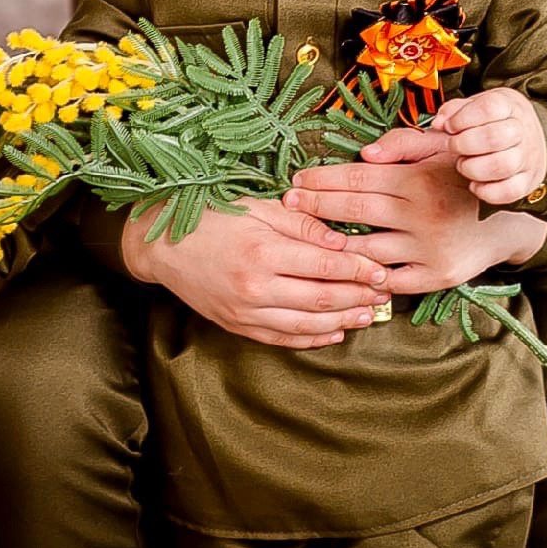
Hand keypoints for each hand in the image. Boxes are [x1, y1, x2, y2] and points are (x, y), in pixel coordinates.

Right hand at [122, 197, 390, 349]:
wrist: (162, 246)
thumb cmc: (211, 218)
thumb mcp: (256, 208)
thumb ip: (300, 225)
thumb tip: (341, 241)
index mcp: (264, 251)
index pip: (326, 266)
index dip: (359, 270)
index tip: (381, 271)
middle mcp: (257, 287)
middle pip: (322, 298)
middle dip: (358, 297)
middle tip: (384, 295)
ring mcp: (247, 311)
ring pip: (307, 324)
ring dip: (342, 322)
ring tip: (368, 316)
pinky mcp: (238, 326)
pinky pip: (283, 338)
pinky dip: (312, 338)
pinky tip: (334, 333)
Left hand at [284, 127, 546, 292]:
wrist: (508, 218)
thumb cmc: (461, 176)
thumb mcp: (439, 149)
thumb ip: (401, 144)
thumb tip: (362, 155)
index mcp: (418, 180)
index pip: (358, 179)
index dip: (323, 180)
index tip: (297, 180)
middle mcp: (422, 215)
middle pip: (354, 211)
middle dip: (315, 207)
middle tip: (288, 204)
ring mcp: (428, 249)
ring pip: (366, 250)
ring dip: (331, 246)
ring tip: (303, 239)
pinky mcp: (436, 277)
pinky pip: (390, 281)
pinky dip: (365, 277)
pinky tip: (342, 270)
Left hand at [430, 89, 546, 205]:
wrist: (531, 134)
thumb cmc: (499, 120)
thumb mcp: (477, 105)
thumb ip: (454, 111)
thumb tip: (439, 123)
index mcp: (509, 106)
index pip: (489, 108)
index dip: (462, 119)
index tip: (449, 126)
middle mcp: (523, 130)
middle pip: (495, 137)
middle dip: (464, 144)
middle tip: (453, 146)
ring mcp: (528, 157)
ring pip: (502, 166)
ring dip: (473, 168)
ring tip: (464, 164)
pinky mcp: (528, 180)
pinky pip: (508, 191)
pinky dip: (486, 191)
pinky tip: (475, 183)